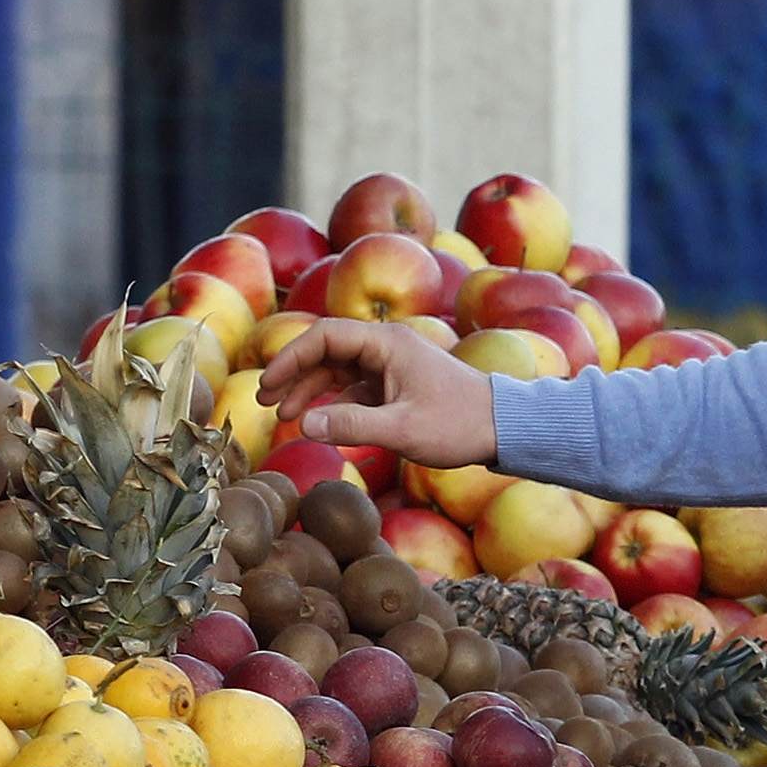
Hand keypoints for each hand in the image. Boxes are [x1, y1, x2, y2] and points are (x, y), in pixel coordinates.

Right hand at [254, 318, 499, 467]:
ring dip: (310, 389)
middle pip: (327, 350)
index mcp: (387, 343)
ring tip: (284, 416)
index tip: (268, 385)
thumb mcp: (402, 430)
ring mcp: (391, 364)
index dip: (290, 358)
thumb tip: (304, 425)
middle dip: (294, 374)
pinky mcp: (396, 383)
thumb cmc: (458, 424)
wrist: (502, 427)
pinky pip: (354, 386)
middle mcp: (386, 346)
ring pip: (338, 369)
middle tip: (264, 400)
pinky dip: (333, 402)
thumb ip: (352, 426)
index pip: (325, 337)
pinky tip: (320, 423)